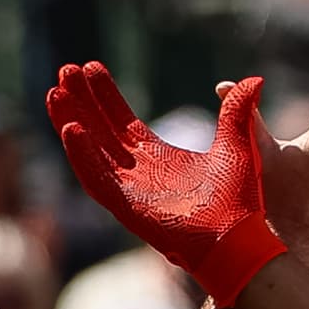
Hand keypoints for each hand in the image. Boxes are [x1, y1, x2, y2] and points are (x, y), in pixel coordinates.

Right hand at [46, 63, 286, 306]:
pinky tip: (71, 129)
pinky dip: (83, 156)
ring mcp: (130, 191)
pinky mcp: (128, 208)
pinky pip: (97, 180)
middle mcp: (138, 172)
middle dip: (82, 101)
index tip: (90, 66)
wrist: (240, 242)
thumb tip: (254, 80)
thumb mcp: (238, 145)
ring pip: (90, 152)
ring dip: (71, 122)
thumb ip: (238, 112)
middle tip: (64, 71)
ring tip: (54, 93)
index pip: (121, 121)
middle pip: (100, 131)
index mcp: (158, 157)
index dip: (105, 95)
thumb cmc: (240, 202)